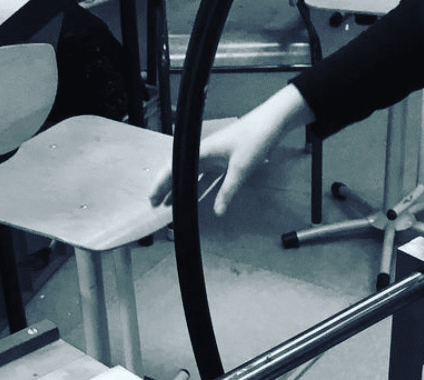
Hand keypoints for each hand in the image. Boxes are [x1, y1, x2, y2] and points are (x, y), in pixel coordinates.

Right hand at [149, 84, 315, 216]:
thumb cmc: (255, 139)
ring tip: (170, 204)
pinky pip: (206, 177)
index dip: (162, 184)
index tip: (153, 198)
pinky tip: (195, 199)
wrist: (271, 123)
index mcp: (203, 150)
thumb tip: (217, 213)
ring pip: (192, 176)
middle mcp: (205, 152)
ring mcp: (214, 156)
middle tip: (156, 204)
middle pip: (180, 173)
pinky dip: (199, 188)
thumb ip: (228, 192)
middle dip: (167, 189)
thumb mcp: (240, 169)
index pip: (175, 168)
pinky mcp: (224, 160)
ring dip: (181, 190)